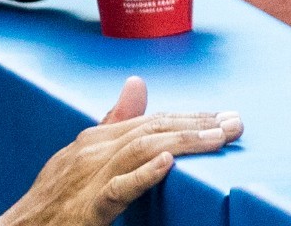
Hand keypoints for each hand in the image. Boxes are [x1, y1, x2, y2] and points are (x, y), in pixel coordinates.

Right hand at [0, 77, 242, 225]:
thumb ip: (112, 123)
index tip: (223, 117)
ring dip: (183, 142)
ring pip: (139, 150)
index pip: (148, 120)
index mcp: (91, 140)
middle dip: (195, 124)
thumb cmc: (54, 200)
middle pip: (149, 129)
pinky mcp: (88, 207)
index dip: (187, 116)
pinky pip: (119, 187)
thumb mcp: (82, 158)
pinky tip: (167, 164)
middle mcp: (89, 151)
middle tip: (235, 123)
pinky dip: (144, 173)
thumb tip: (136, 82)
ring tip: (218, 139)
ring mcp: (87, 177)